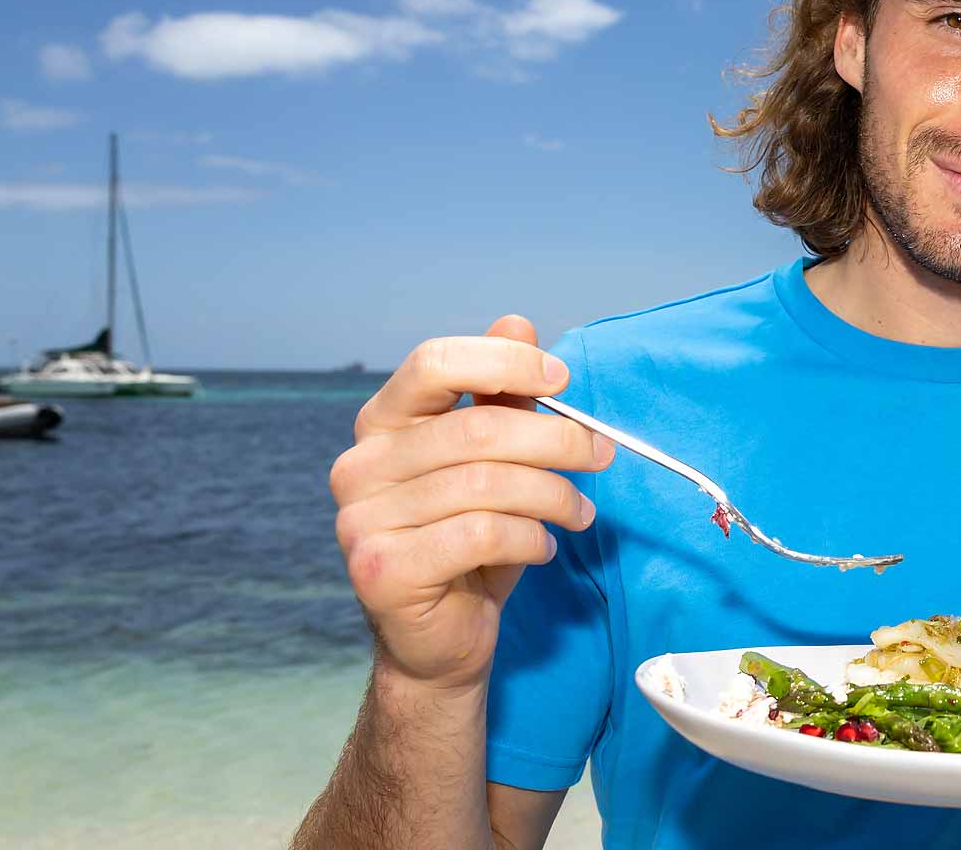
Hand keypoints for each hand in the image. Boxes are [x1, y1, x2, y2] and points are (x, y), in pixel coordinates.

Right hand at [328, 315, 614, 692]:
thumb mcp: (495, 461)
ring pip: (486, 485)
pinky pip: (480, 534)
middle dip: (555, 438)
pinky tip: (544, 547)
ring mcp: (361, 519)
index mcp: (382, 424)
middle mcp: (360, 465)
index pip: (434, 362)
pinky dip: (530, 538)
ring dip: (554, 496)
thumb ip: (501, 395)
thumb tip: (518, 321)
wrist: (440, 639)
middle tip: (601, 454)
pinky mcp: (380, 569)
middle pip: (475, 428)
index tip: (562, 377)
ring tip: (580, 512)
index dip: (504, 360)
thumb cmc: (472, 542)